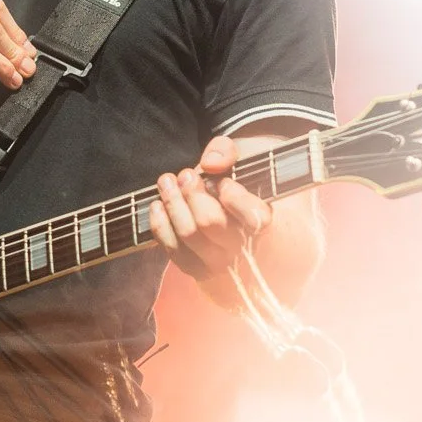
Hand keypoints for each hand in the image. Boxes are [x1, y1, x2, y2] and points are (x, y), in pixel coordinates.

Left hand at [150, 134, 270, 304]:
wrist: (231, 213)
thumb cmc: (236, 181)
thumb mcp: (238, 157)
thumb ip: (226, 151)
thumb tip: (210, 164)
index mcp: (263, 221)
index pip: (253, 217)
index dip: (234, 197)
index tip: (223, 183)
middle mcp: (244, 249)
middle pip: (209, 223)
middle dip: (191, 194)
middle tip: (185, 175)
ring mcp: (219, 263)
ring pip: (188, 234)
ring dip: (172, 203)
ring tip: (167, 182)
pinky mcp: (196, 269)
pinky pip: (173, 249)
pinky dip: (161, 224)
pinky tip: (158, 205)